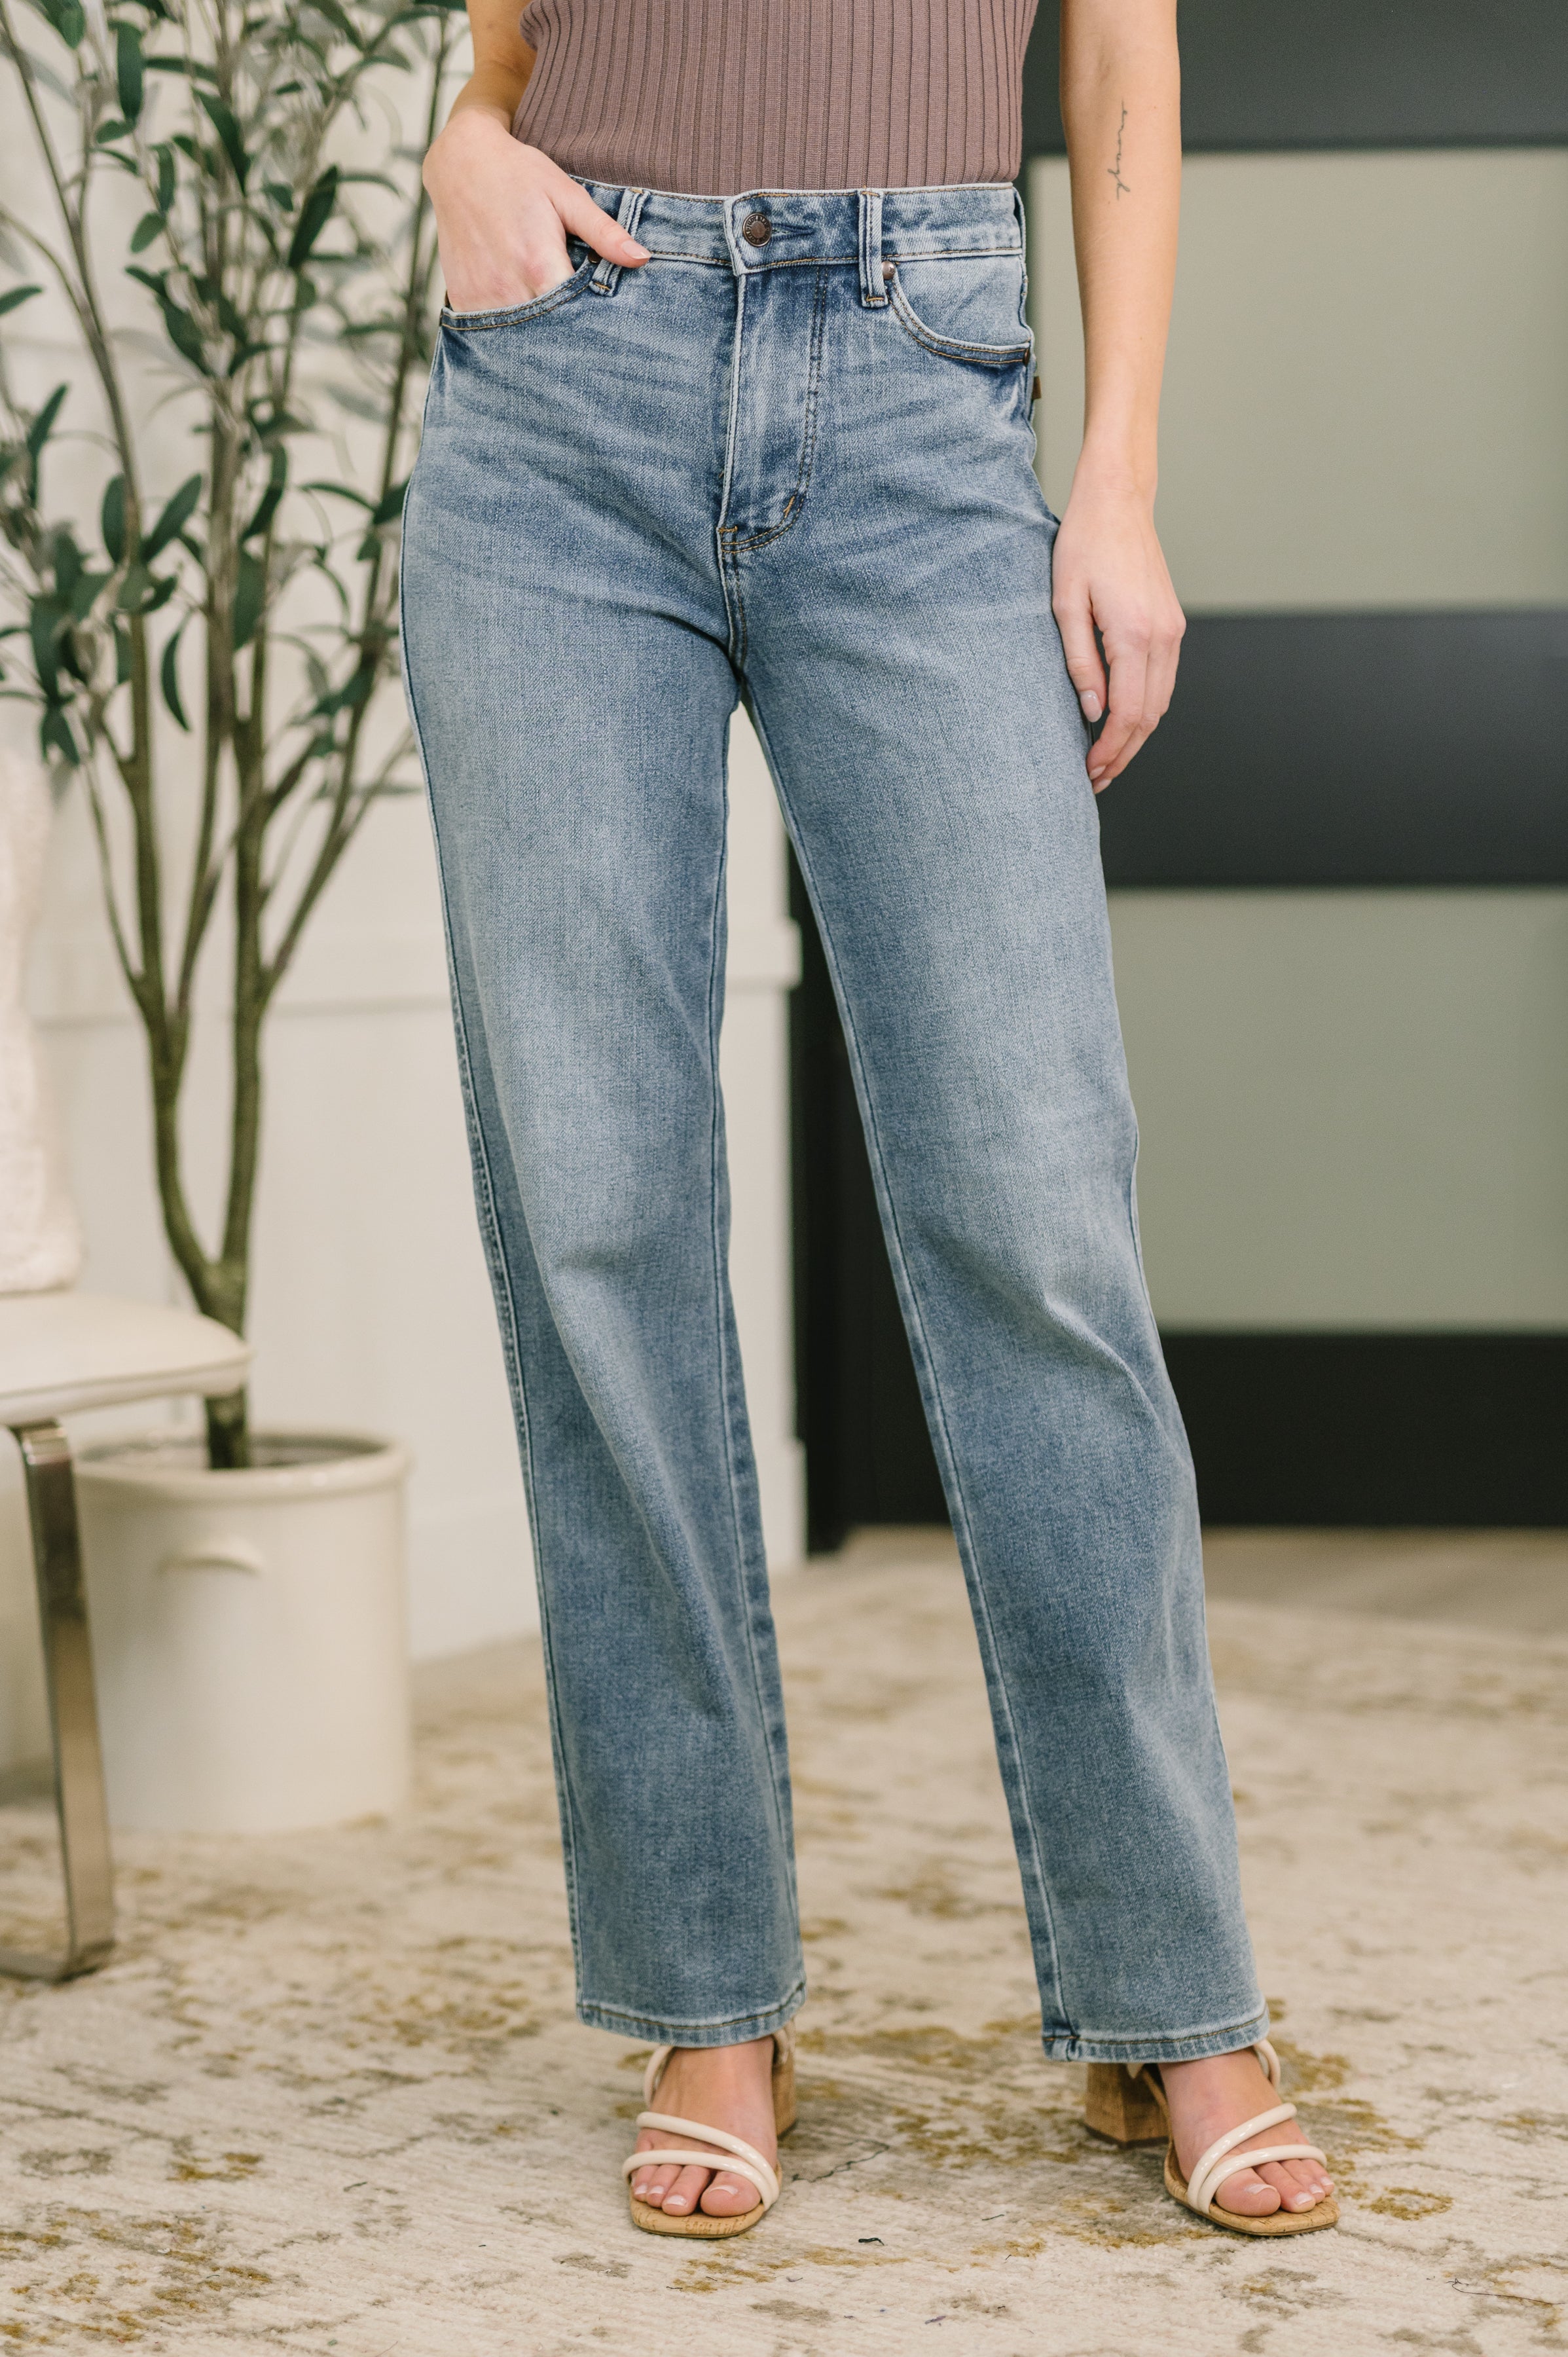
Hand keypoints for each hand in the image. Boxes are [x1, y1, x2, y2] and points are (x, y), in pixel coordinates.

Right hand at [422, 109, 647, 312]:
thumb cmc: (519, 174)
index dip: (592, 322)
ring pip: (519, 337)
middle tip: (580, 329)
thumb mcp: (566, 195)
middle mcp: (508, 287)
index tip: (602, 320)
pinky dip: (509, 327)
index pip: (575, 316)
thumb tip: (641, 259)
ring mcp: (481, 296)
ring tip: (550, 319)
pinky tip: (520, 313)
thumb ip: (603, 232)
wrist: (460, 163)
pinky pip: (490, 329)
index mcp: (539, 264)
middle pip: (548, 332)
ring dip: (537, 334)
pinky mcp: (462, 299)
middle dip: (566, 332)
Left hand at [1051, 476, 1184, 792]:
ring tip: (1107, 758)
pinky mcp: (1172, 624)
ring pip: (1161, 702)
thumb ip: (1079, 661)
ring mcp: (1173, 630)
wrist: (1118, 502)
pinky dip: (1146, 708)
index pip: (1129, 713)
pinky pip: (1164, 680)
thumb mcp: (1064, 604)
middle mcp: (1162, 635)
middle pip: (1150, 716)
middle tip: (1095, 778)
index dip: (1110, 749)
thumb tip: (1091, 711)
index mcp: (1134, 633)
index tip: (1089, 770)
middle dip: (1123, 753)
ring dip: (1136, 736)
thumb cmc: (1084, 545)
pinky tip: (1122, 721)